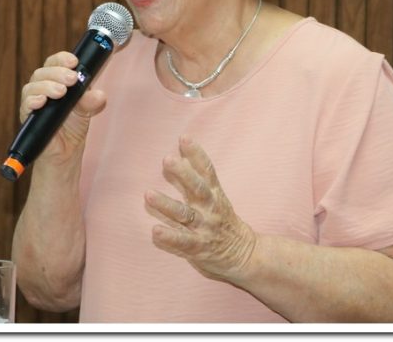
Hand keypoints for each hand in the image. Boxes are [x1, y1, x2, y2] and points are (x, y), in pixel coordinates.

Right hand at [19, 51, 105, 162]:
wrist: (66, 150)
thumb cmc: (74, 124)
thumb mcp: (88, 110)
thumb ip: (93, 101)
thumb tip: (99, 96)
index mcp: (58, 79)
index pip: (56, 62)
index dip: (63, 58)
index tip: (74, 61)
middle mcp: (43, 86)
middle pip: (43, 71)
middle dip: (58, 73)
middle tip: (72, 79)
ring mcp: (34, 100)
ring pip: (33, 85)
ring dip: (47, 86)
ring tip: (61, 92)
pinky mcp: (27, 115)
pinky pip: (25, 104)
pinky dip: (32, 100)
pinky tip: (41, 101)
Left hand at [144, 135, 256, 283]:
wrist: (245, 255)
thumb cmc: (222, 220)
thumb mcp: (214, 196)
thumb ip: (195, 178)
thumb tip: (178, 154)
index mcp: (214, 193)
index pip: (207, 170)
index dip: (196, 153)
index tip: (184, 138)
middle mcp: (210, 208)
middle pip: (197, 188)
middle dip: (183, 173)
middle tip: (167, 159)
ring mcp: (205, 227)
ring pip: (184, 214)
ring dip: (166, 204)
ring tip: (148, 194)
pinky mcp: (199, 247)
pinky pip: (183, 241)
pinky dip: (169, 236)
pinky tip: (155, 231)